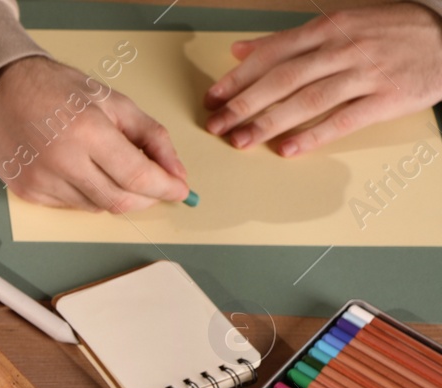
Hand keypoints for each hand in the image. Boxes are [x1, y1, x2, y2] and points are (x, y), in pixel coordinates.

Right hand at [0, 56, 189, 212]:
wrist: (2, 91)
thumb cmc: (57, 90)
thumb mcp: (114, 101)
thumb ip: (151, 136)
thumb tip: (175, 171)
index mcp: (88, 131)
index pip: (137, 176)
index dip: (165, 188)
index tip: (180, 190)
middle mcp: (62, 161)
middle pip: (119, 201)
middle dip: (146, 198)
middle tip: (156, 186)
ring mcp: (41, 181)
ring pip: (96, 207)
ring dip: (115, 194)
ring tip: (111, 168)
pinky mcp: (28, 192)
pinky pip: (71, 206)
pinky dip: (87, 194)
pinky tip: (81, 171)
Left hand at [204, 4, 441, 155]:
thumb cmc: (389, 32)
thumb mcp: (340, 23)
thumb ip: (289, 39)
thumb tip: (240, 51)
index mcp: (329, 28)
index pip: (273, 53)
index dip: (239, 77)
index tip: (213, 97)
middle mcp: (343, 48)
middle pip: (284, 79)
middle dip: (244, 103)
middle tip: (217, 125)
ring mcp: (365, 73)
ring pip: (307, 101)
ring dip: (269, 123)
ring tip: (241, 141)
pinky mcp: (386, 99)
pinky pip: (342, 120)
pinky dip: (312, 136)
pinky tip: (287, 149)